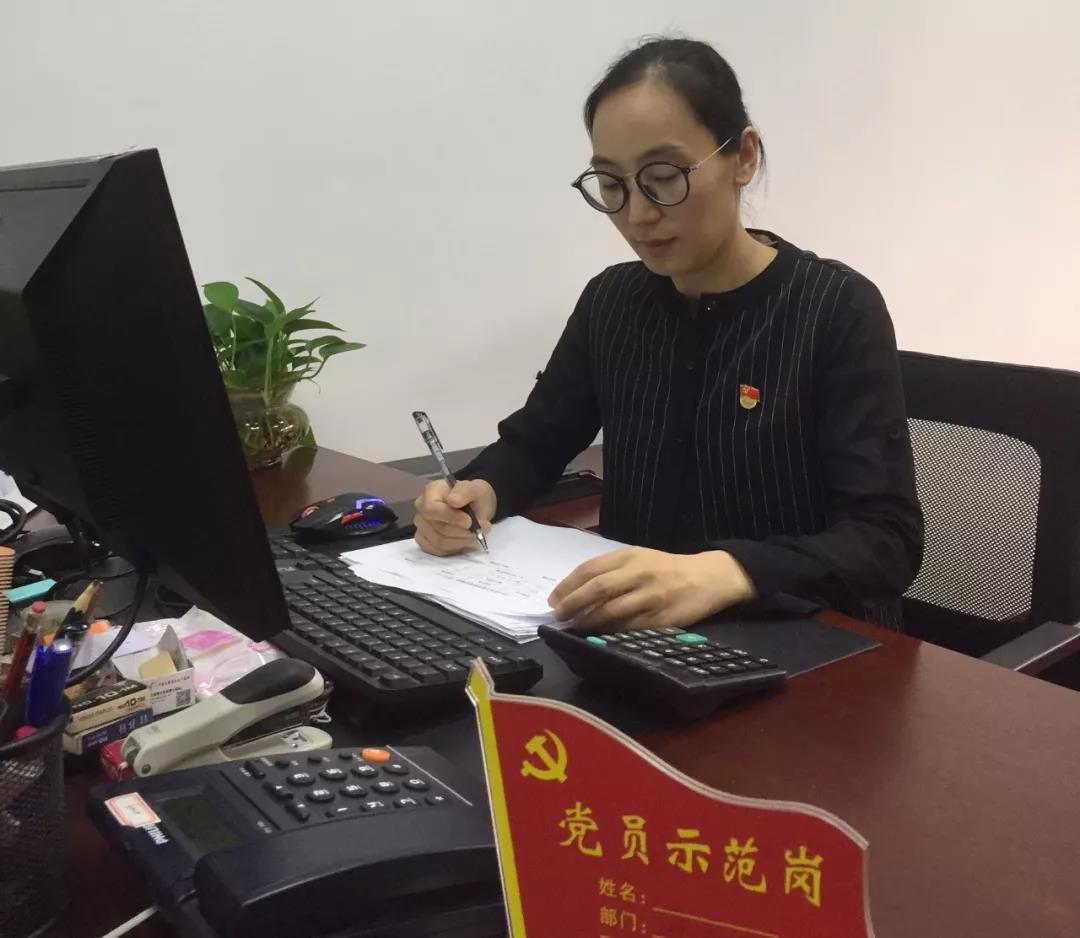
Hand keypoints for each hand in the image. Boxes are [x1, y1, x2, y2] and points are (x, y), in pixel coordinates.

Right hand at [413, 478, 496, 555]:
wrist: (476, 509)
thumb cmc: (473, 497)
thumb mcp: (476, 488)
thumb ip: (464, 492)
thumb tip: (453, 500)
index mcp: (430, 492)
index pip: (432, 509)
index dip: (451, 517)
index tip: (469, 521)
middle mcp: (422, 510)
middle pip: (438, 528)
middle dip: (463, 531)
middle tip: (482, 528)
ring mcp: (422, 527)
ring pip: (440, 542)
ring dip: (462, 540)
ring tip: (476, 533)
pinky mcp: (426, 542)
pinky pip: (439, 551)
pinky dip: (456, 547)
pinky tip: (464, 539)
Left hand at [548, 547, 755, 630]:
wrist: (709, 576)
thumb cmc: (668, 568)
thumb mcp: (640, 558)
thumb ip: (612, 570)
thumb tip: (576, 590)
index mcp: (629, 556)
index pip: (589, 570)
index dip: (567, 586)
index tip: (553, 599)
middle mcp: (638, 573)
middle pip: (597, 589)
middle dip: (572, 604)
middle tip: (559, 616)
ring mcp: (650, 596)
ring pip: (611, 610)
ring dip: (588, 621)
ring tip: (575, 626)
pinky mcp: (661, 618)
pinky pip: (629, 627)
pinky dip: (610, 632)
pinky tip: (599, 635)